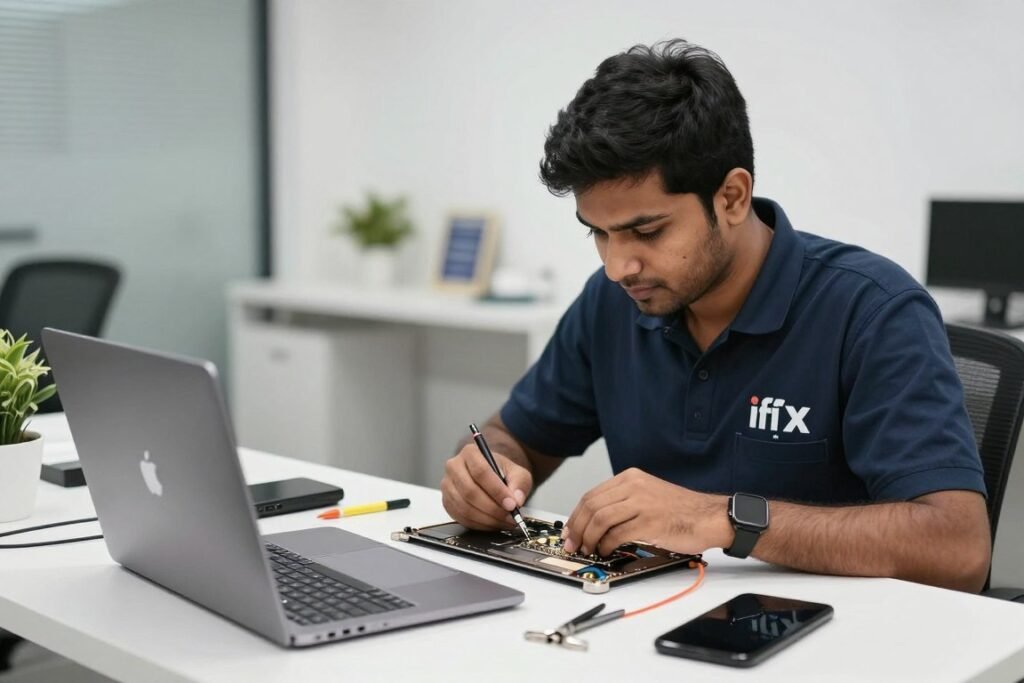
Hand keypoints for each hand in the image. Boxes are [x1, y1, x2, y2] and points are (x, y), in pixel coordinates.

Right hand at [441, 442, 532, 529]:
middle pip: (470, 491)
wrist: (490, 476)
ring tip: (505, 521)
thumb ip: (520, 483)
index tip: (511, 504)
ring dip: (488, 519)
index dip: (496, 490)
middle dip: (493, 508)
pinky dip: (480, 524)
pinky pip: (461, 518)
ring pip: (465, 508)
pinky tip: (493, 523)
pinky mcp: (447, 503)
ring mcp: (448, 486)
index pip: (480, 471)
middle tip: (509, 516)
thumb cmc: (501, 472)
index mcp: (470, 453)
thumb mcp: (517, 472)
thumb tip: (517, 500)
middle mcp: (454, 467)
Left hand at [561, 468, 731, 556]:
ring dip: (588, 538)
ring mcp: (641, 503)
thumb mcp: (648, 494)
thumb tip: (594, 521)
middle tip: (572, 544)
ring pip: (600, 519)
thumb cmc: (681, 510)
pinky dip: (606, 545)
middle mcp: (634, 486)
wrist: (710, 517)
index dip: (575, 515)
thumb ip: (623, 501)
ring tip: (588, 550)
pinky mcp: (649, 522)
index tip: (570, 531)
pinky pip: (616, 534)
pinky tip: (606, 550)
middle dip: (577, 528)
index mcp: (631, 478)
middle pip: (591, 506)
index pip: (592, 495)